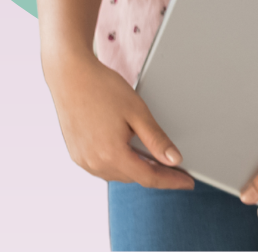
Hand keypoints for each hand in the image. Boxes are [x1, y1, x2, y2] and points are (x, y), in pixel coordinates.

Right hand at [42, 55, 192, 190]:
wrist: (70, 75)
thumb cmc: (101, 88)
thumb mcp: (137, 111)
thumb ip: (156, 139)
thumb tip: (174, 159)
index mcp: (111, 154)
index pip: (149, 177)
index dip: (171, 181)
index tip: (187, 181)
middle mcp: (94, 162)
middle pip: (133, 177)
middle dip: (155, 173)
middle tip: (173, 165)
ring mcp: (83, 159)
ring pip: (117, 174)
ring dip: (135, 168)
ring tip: (151, 157)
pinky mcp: (76, 153)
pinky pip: (102, 167)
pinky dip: (118, 163)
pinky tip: (126, 150)